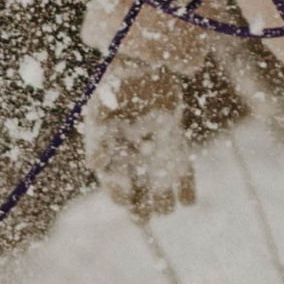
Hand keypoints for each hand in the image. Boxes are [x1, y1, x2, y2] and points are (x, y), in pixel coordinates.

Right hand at [84, 79, 196, 219]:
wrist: (144, 67)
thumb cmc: (117, 88)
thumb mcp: (102, 109)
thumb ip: (99, 138)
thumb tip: (95, 165)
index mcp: (112, 160)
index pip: (116, 189)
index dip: (120, 195)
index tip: (125, 196)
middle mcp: (134, 165)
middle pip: (138, 201)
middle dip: (140, 211)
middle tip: (144, 216)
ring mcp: (156, 160)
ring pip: (161, 194)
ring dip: (164, 202)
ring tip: (166, 205)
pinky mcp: (176, 151)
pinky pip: (183, 177)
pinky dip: (187, 191)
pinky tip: (188, 200)